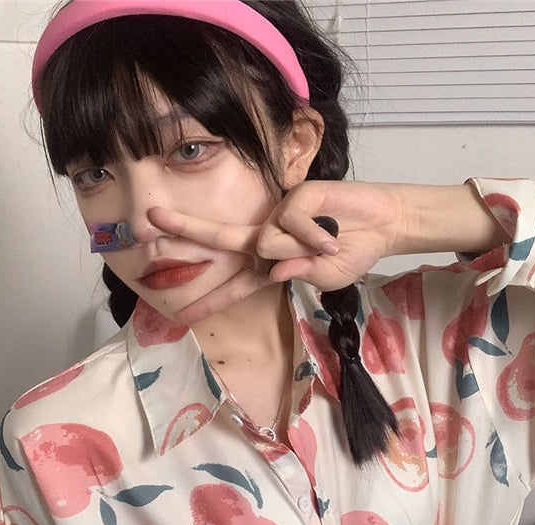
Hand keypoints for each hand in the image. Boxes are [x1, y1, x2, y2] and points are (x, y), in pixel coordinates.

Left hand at [148, 180, 405, 323]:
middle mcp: (267, 238)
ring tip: (330, 246)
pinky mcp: (296, 197)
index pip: (235, 285)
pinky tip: (333, 235)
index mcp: (270, 265)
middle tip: (151, 217)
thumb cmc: (351, 255)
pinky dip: (315, 237)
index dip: (210, 301)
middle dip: (185, 227)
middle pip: (220, 237)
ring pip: (265, 241)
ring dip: (300, 252)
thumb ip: (298, 274)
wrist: (383, 227)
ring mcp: (279, 216)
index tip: (181, 317)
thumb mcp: (323, 278)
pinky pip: (291, 224)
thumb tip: (274, 266)